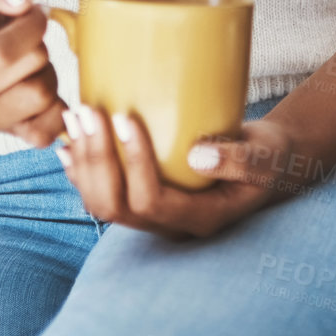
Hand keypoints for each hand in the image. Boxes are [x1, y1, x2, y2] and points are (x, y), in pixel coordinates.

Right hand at [0, 0, 65, 147]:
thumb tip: (21, 2)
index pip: (2, 51)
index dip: (32, 26)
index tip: (35, 12)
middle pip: (30, 69)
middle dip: (40, 45)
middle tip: (28, 38)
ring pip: (43, 96)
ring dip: (48, 72)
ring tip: (30, 61)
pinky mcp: (6, 134)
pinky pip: (44, 133)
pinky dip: (56, 110)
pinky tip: (44, 84)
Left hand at [58, 107, 309, 238]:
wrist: (267, 166)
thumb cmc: (268, 157)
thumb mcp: (265, 156)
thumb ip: (238, 158)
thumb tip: (197, 153)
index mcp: (200, 218)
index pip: (153, 201)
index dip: (134, 162)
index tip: (126, 116)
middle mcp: (170, 223)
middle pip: (118, 205)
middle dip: (96, 159)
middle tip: (87, 111)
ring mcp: (154, 214)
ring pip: (104, 202)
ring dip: (83, 161)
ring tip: (75, 116)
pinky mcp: (144, 198)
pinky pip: (104, 193)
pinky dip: (81, 170)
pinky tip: (67, 145)